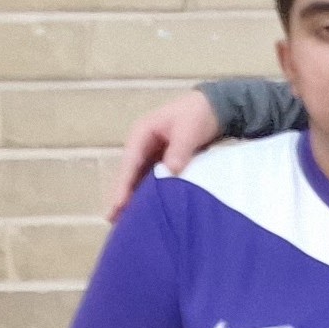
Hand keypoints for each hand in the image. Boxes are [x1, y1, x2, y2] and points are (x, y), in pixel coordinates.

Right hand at [111, 92, 222, 220]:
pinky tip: (148, 209)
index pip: (130, 163)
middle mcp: (142, 145)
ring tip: (124, 220)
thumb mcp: (189, 130)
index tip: (118, 204)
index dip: (124, 185)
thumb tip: (170, 172)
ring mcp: (152, 153)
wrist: (215, 106)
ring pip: (139, 178)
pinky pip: (152, 179)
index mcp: (142, 134)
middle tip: (113, 219)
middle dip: (122, 195)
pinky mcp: (163, 161)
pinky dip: (149, 193)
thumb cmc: (198, 114)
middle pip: (129, 174)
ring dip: (134, 197)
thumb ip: (179, 150)